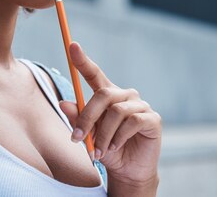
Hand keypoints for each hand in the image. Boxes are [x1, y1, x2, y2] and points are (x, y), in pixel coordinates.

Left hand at [58, 41, 161, 188]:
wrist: (128, 171)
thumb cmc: (107, 150)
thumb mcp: (88, 136)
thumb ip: (78, 120)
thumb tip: (64, 103)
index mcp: (107, 95)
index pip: (94, 73)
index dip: (82, 60)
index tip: (72, 45)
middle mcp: (125, 95)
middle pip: (102, 94)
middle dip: (87, 117)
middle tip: (77, 138)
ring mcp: (140, 105)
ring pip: (116, 112)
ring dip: (102, 134)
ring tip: (98, 151)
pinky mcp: (152, 118)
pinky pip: (132, 121)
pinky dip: (119, 136)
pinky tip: (114, 147)